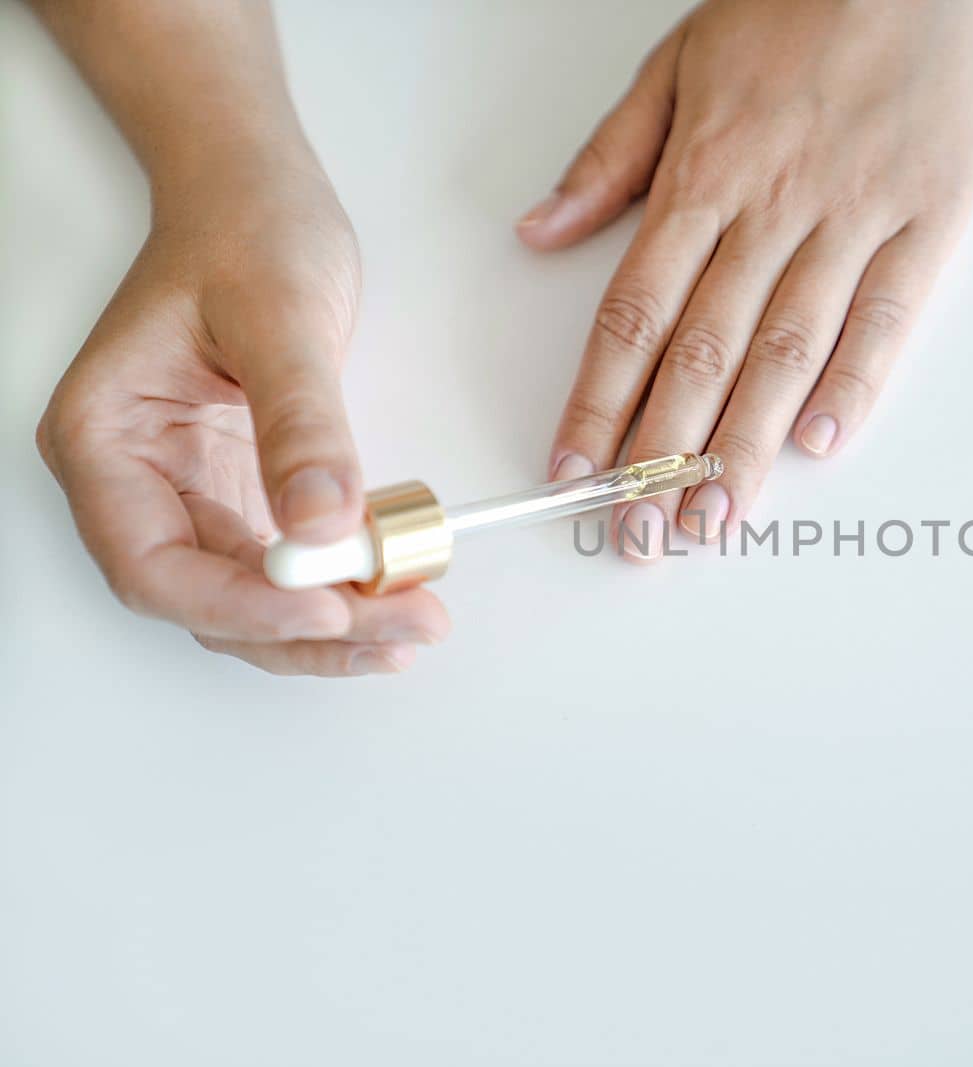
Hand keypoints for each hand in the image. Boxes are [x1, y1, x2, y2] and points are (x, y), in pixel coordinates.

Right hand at [35, 160, 448, 674]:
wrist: (259, 197)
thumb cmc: (244, 232)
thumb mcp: (279, 317)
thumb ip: (302, 424)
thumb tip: (324, 523)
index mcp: (105, 439)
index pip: (152, 564)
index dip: (239, 605)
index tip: (326, 608)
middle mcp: (139, 480)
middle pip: (205, 600)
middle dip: (306, 629)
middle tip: (402, 629)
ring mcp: (193, 492)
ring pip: (251, 598)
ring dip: (333, 625)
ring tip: (415, 622)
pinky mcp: (246, 493)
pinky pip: (288, 567)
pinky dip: (342, 590)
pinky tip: (395, 598)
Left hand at [517, 0, 972, 558]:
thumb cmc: (796, 5)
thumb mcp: (677, 63)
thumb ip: (608, 160)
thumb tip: (540, 233)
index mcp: (705, 172)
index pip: (635, 311)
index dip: (599, 398)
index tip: (574, 465)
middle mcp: (774, 205)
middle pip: (705, 351)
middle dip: (663, 453)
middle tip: (639, 532)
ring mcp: (856, 217)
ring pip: (788, 350)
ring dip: (747, 445)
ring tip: (714, 517)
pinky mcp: (930, 220)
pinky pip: (886, 316)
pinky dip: (854, 383)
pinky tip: (819, 443)